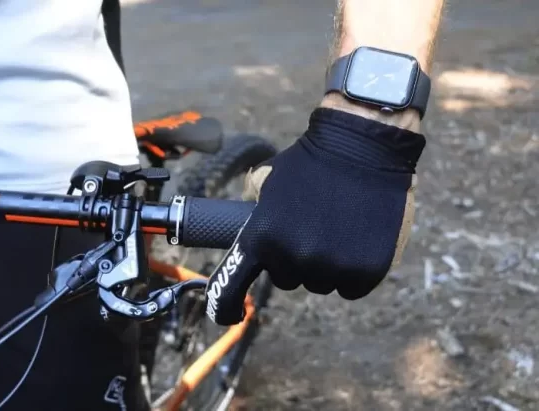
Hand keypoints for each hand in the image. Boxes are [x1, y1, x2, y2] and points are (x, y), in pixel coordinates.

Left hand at [205, 108, 425, 324]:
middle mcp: (291, 258)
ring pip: (321, 283)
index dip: (225, 307)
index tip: (229, 315)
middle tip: (310, 227)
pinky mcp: (365, 272)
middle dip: (294, 259)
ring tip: (338, 227)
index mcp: (260, 238)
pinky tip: (358, 240)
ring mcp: (330, 267)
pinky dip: (354, 270)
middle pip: (287, 279)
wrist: (363, 145)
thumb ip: (252, 211)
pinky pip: (352, 287)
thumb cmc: (312, 161)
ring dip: (326, 264)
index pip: (231, 287)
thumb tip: (241, 228)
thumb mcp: (266, 181)